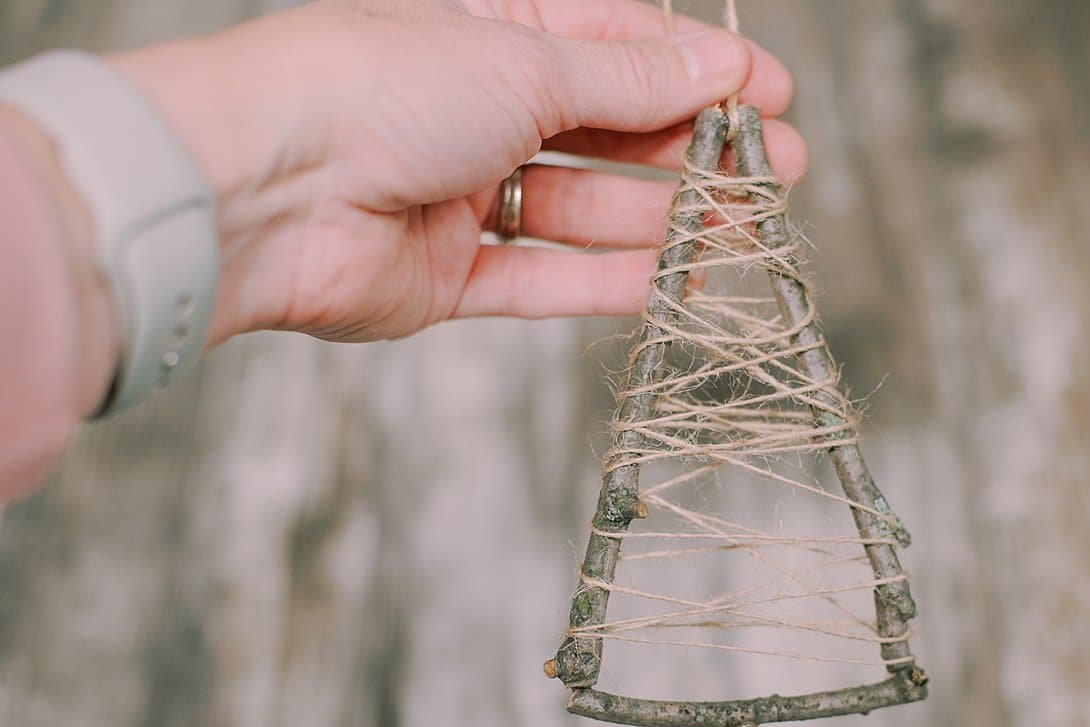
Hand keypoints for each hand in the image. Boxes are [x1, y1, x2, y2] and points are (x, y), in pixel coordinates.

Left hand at [112, 0, 805, 344]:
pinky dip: (606, 284)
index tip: (772, 96)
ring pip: (585, 211)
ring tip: (745, 231)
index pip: (617, 47)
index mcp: (492, 34)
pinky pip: (543, 279)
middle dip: (697, 153)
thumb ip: (630, 82)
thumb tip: (719, 72)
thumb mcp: (527, 64)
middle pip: (611, 133)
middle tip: (779, 176)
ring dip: (666, 220)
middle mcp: (479, 110)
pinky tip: (673, 283)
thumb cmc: (380, 87)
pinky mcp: (449, 276)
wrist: (265, 187)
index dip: (698, 72)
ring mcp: (464, 196)